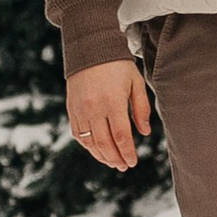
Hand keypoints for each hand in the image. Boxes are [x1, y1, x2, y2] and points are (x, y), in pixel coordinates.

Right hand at [68, 56, 151, 171]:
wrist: (90, 49)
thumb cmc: (118, 66)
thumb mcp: (135, 82)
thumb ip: (141, 108)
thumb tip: (145, 133)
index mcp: (113, 101)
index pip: (121, 136)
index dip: (127, 152)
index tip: (133, 162)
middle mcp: (94, 108)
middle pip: (105, 144)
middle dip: (115, 159)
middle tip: (124, 166)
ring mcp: (80, 109)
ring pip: (90, 142)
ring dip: (101, 156)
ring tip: (113, 162)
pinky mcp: (72, 109)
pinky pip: (78, 134)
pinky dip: (88, 146)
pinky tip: (97, 150)